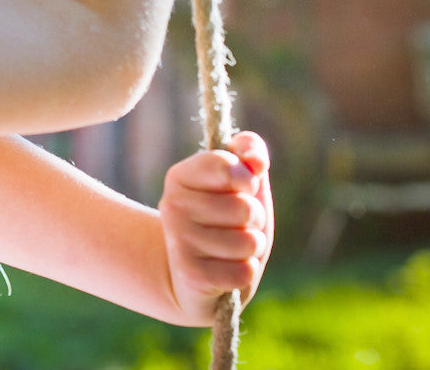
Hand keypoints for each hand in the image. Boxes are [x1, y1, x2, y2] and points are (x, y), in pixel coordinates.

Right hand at [158, 130, 272, 320]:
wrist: (193, 277)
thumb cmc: (223, 222)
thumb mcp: (239, 184)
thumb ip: (249, 152)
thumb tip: (257, 161)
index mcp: (180, 176)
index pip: (228, 166)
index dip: (247, 180)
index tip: (240, 189)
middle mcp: (172, 204)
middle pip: (246, 208)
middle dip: (253, 220)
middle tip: (234, 226)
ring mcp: (179, 240)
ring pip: (249, 241)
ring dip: (250, 249)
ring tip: (229, 249)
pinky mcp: (191, 275)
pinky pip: (244, 272)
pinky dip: (244, 273)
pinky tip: (224, 272)